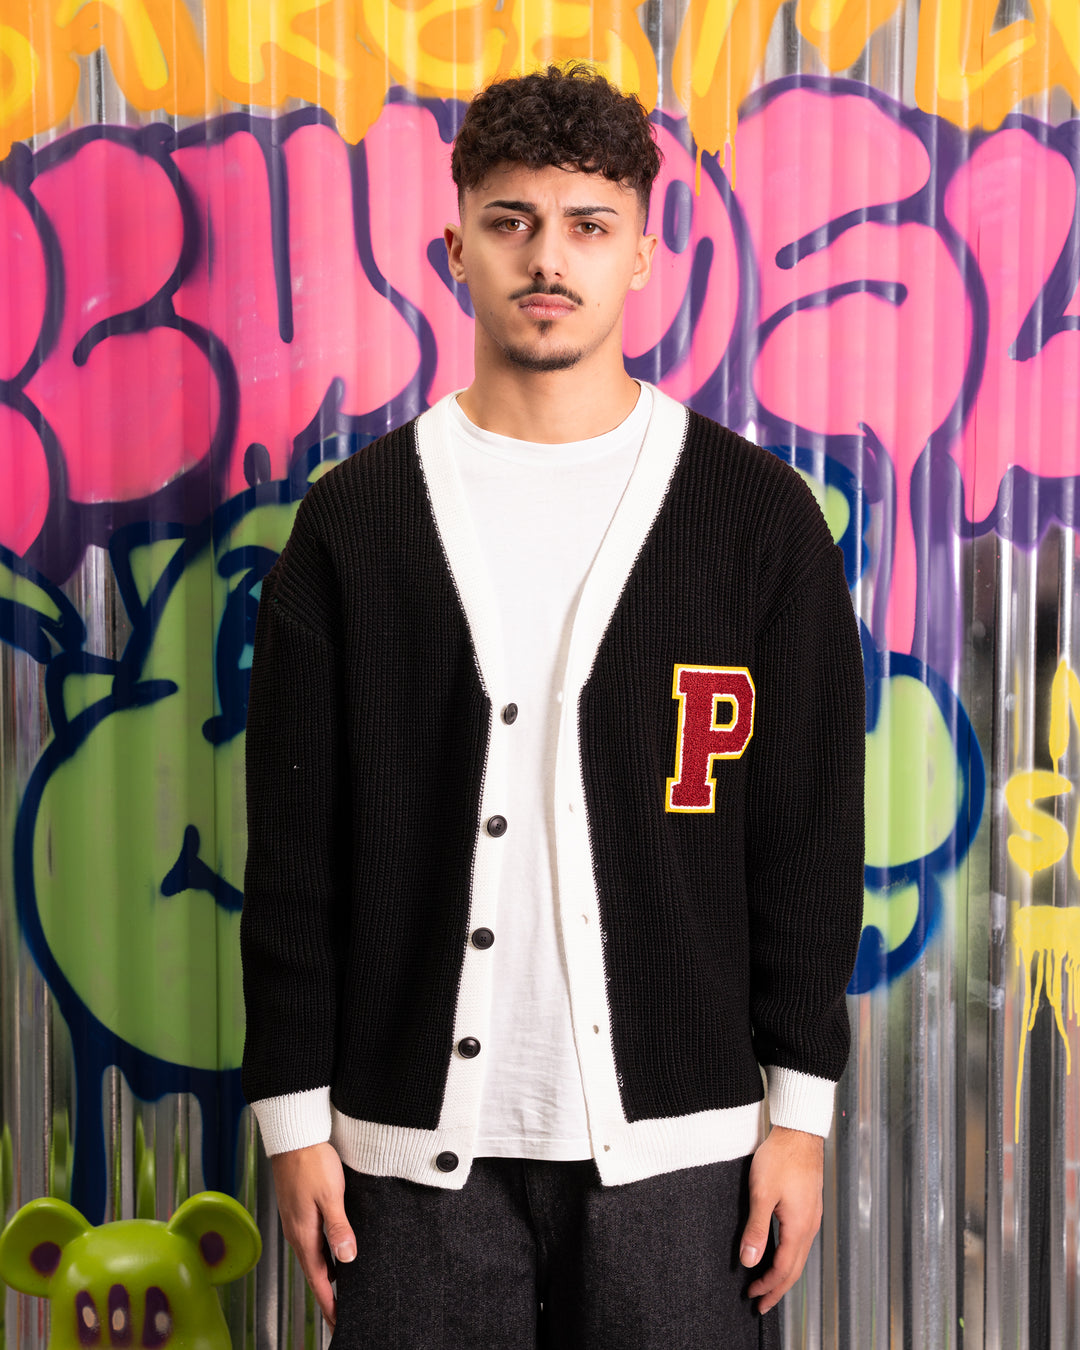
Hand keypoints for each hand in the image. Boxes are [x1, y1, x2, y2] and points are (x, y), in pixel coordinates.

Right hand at [271, 1142, 356, 1327]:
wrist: (294, 1136)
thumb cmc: (312, 1161)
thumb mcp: (330, 1195)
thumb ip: (338, 1227)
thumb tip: (347, 1258)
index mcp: (304, 1234)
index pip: (318, 1278)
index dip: (328, 1301)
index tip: (337, 1322)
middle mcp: (297, 1232)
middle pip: (314, 1272)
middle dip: (327, 1295)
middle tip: (340, 1314)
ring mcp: (296, 1221)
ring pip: (312, 1257)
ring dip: (324, 1276)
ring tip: (339, 1291)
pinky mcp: (299, 1210)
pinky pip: (311, 1242)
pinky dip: (322, 1256)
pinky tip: (333, 1254)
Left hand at [740, 1125, 823, 1313]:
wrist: (799, 1133)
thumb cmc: (781, 1157)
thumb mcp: (762, 1194)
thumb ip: (756, 1229)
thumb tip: (749, 1260)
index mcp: (798, 1227)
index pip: (784, 1269)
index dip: (769, 1286)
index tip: (753, 1297)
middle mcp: (809, 1226)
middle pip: (795, 1269)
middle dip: (777, 1289)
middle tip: (760, 1303)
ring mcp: (811, 1217)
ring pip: (799, 1256)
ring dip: (782, 1274)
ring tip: (767, 1284)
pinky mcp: (808, 1207)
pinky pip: (800, 1242)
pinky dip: (788, 1257)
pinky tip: (778, 1254)